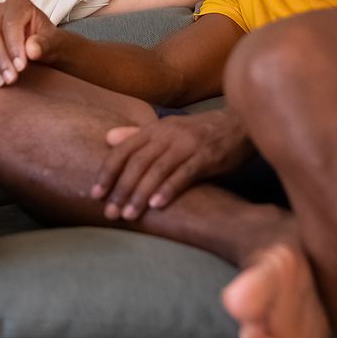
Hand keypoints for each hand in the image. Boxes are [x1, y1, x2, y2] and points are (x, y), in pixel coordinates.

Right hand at [0, 0, 67, 85]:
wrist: (39, 51)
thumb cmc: (46, 43)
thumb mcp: (54, 43)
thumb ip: (45, 44)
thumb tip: (31, 49)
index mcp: (17, 4)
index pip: (10, 23)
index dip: (14, 45)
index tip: (21, 66)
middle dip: (0, 58)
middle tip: (11, 79)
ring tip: (0, 82)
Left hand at [93, 107, 253, 219]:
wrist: (242, 123)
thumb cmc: (202, 132)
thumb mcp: (169, 129)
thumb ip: (139, 135)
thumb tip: (108, 138)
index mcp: (156, 129)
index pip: (123, 150)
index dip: (108, 172)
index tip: (94, 193)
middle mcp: (168, 134)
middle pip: (137, 162)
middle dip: (120, 189)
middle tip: (109, 212)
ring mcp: (188, 144)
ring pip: (156, 169)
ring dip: (140, 194)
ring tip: (128, 215)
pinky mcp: (207, 156)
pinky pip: (184, 173)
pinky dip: (168, 189)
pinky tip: (157, 205)